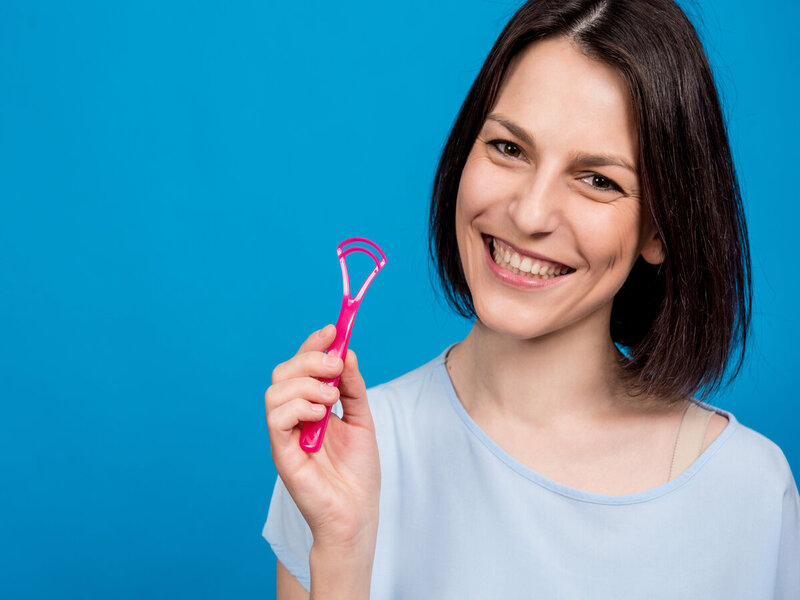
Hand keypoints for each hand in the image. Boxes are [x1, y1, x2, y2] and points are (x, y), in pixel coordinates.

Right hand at [265, 324, 380, 549]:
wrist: (357, 513)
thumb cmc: (357, 472)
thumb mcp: (362, 419)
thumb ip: (353, 387)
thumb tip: (346, 353)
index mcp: (309, 406)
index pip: (300, 365)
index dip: (312, 345)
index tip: (333, 330)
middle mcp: (293, 417)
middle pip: (283, 372)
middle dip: (310, 359)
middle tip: (336, 367)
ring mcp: (284, 434)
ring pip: (275, 391)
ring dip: (307, 384)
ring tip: (332, 399)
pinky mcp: (281, 453)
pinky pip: (276, 419)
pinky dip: (298, 407)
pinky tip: (320, 415)